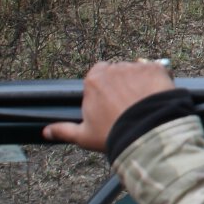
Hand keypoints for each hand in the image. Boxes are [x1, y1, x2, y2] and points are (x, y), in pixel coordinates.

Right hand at [43, 61, 176, 151]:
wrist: (147, 132)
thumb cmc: (114, 134)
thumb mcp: (84, 136)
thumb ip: (63, 130)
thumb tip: (46, 131)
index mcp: (94, 80)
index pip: (97, 76)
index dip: (104, 90)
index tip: (109, 102)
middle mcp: (114, 69)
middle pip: (118, 72)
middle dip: (122, 84)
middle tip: (128, 104)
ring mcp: (136, 67)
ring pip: (137, 71)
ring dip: (140, 82)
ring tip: (143, 103)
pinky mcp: (156, 69)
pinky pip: (157, 70)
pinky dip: (157, 81)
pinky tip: (156, 97)